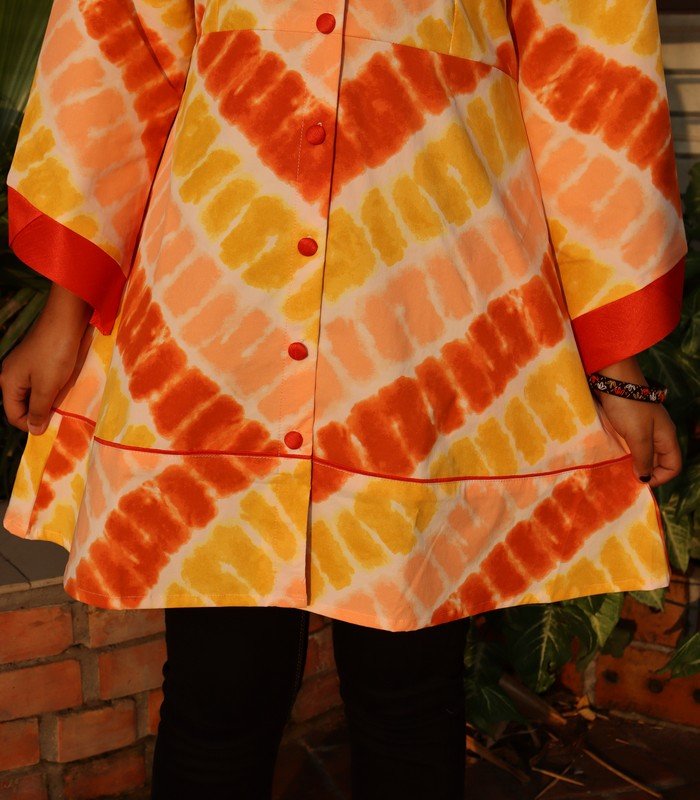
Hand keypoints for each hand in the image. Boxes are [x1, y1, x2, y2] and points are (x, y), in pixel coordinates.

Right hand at [0, 284, 91, 435]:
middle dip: (41, 412)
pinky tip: (65, 387)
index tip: (53, 427)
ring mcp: (25, 365)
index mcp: (8, 382)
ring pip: (34, 393)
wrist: (65, 320)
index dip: (31, 425)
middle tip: (61, 416)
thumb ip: (38, 409)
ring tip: (65, 402)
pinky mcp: (38, 358)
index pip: (14, 415)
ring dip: (49, 400)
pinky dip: (53, 388)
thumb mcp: (47, 387)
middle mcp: (11, 374)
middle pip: (22, 404)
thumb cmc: (55, 354)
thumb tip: (33, 430)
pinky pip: (42, 381)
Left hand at [591, 356, 681, 487]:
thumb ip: (644, 458)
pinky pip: (634, 444)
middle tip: (627, 476)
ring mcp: (645, 428)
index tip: (640, 479)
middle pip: (660, 461)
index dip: (661, 477)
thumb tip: (645, 478)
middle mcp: (659, 434)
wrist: (614, 380)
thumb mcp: (638, 436)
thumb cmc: (629, 407)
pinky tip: (616, 455)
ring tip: (620, 468)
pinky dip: (627, 453)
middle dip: (646, 471)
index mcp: (667, 437)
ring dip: (635, 462)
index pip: (674, 465)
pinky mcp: (631, 423)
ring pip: (645, 453)